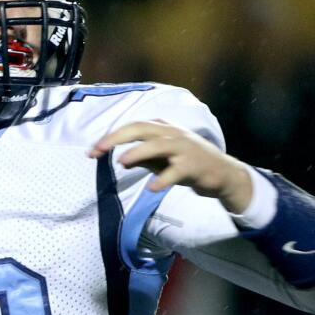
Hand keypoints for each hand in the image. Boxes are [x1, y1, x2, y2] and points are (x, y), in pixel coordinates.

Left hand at [89, 120, 253, 212]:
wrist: (222, 173)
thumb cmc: (187, 164)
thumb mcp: (161, 159)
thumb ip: (141, 157)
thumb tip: (120, 160)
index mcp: (162, 128)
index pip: (132, 127)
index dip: (110, 137)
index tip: (92, 152)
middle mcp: (172, 133)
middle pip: (140, 129)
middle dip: (116, 139)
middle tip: (97, 152)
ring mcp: (184, 148)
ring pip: (158, 145)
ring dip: (138, 152)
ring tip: (122, 162)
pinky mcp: (194, 166)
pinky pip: (176, 172)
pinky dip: (163, 179)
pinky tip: (152, 188)